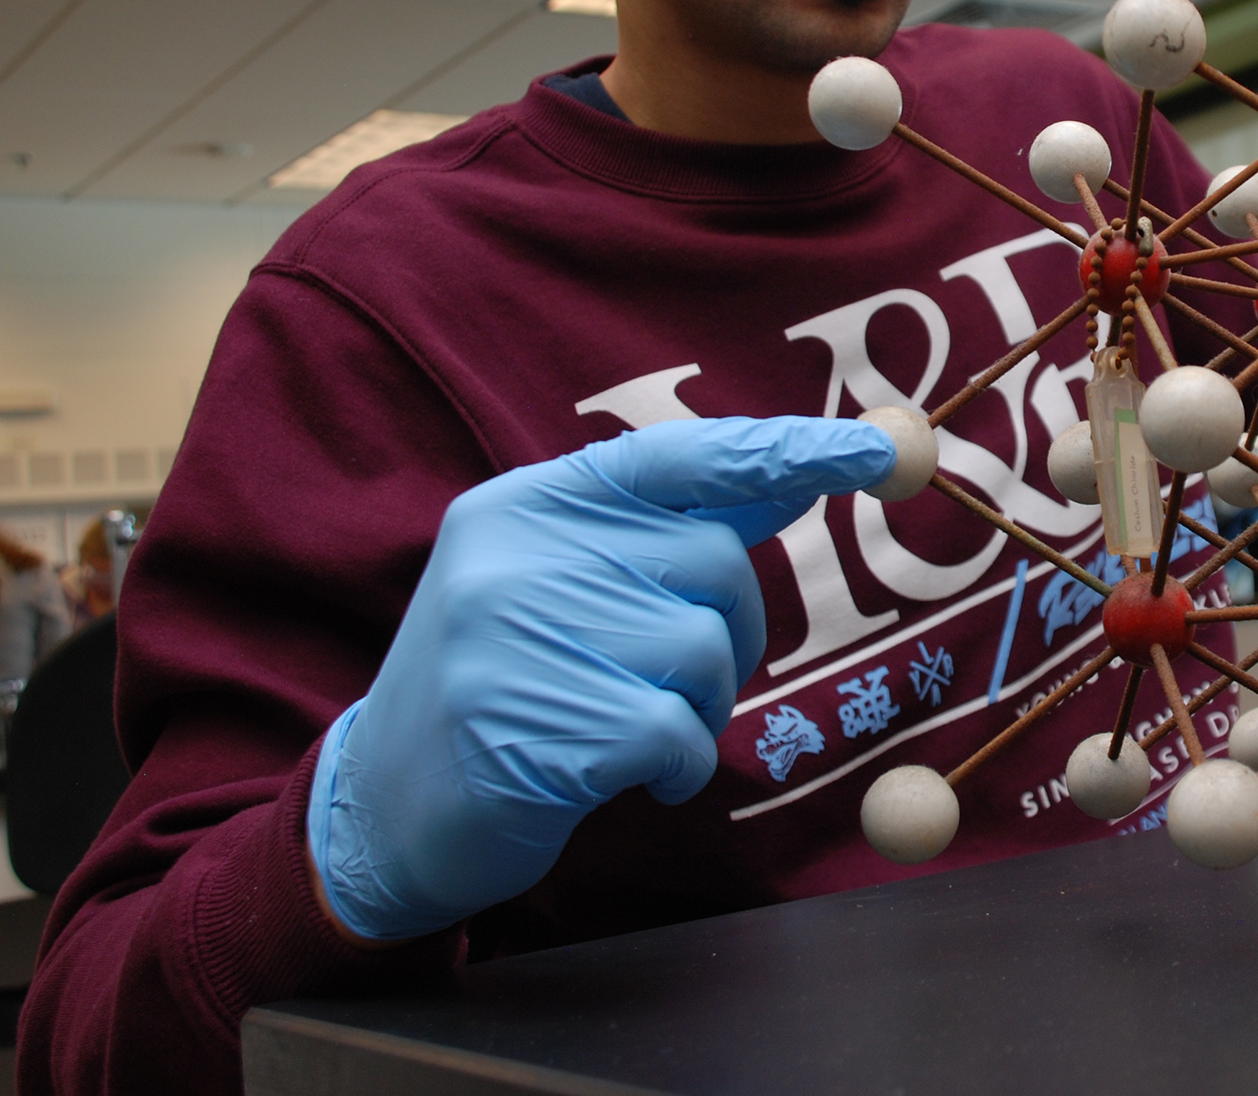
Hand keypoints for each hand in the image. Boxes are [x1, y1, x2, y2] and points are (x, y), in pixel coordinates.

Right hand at [308, 415, 894, 941]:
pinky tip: (624, 774)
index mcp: (532, 502)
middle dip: (729, 631)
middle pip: (716, 563)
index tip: (878, 451)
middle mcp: (522, 551)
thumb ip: (660, 529)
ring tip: (624, 725)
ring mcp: (523, 635)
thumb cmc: (506, 684)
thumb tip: (799, 468)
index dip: (789, 449)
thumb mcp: (558, 577)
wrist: (379, 809)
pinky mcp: (540, 726)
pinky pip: (678, 732)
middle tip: (670, 678)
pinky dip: (674, 764)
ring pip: (706, 649)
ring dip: (697, 703)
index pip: (684, 455)